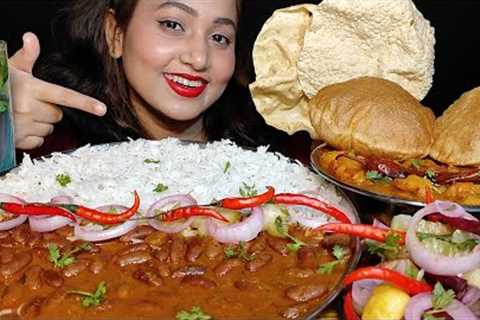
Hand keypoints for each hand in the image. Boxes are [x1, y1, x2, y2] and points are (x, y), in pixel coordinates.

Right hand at [9, 32, 106, 149]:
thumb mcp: (12, 70)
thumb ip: (26, 57)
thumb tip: (31, 37)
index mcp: (32, 89)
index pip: (64, 96)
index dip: (85, 103)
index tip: (102, 109)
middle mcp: (29, 108)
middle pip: (58, 114)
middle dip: (49, 110)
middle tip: (31, 103)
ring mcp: (24, 126)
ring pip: (49, 128)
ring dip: (40, 123)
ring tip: (22, 114)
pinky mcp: (19, 140)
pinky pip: (39, 140)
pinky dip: (32, 135)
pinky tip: (20, 126)